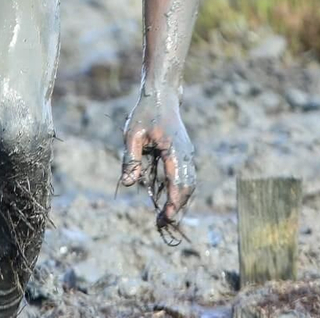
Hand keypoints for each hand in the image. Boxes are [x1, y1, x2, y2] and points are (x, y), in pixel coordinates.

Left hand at [120, 90, 196, 239]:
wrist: (162, 96)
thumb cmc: (145, 113)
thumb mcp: (132, 134)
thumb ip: (131, 159)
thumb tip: (129, 184)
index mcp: (175, 149)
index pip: (179, 181)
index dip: (175, 201)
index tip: (167, 217)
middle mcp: (186, 154)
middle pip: (188, 186)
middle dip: (178, 207)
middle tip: (162, 223)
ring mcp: (188, 154)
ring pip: (190, 184)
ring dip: (181, 201)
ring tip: (165, 217)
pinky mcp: (185, 155)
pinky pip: (187, 178)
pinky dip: (181, 192)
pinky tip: (169, 202)